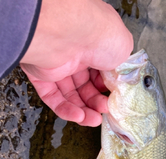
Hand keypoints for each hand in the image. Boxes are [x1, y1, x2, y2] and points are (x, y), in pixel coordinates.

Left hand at [20, 0, 132, 125]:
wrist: (68, 31)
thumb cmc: (99, 33)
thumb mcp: (124, 47)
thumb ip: (122, 65)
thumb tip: (119, 79)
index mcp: (93, 44)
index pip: (100, 72)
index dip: (107, 88)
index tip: (114, 98)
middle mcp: (74, 53)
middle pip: (85, 86)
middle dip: (96, 102)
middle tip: (104, 110)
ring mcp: (57, 65)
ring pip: (69, 95)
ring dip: (83, 111)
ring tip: (94, 120)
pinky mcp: (41, 75)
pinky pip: (52, 97)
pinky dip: (65, 110)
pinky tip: (79, 116)